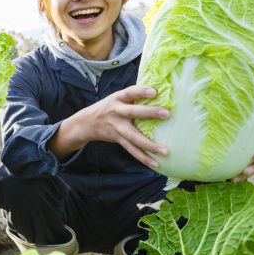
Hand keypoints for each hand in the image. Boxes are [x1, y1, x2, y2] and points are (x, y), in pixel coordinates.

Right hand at [54, 85, 169, 166]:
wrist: (86, 123)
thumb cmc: (110, 107)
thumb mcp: (117, 97)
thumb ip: (134, 96)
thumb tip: (162, 92)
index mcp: (118, 98)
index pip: (130, 92)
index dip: (141, 91)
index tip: (155, 91)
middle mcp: (117, 112)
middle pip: (133, 112)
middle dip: (149, 113)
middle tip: (167, 114)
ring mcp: (117, 127)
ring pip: (133, 137)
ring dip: (149, 145)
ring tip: (165, 151)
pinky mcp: (118, 139)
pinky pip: (131, 149)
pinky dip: (143, 157)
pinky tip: (155, 163)